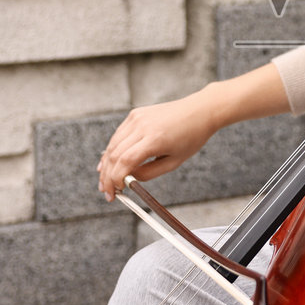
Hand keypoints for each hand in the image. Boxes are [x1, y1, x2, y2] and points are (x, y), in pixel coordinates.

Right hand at [97, 91, 220, 200]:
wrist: (199, 111)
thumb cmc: (191, 137)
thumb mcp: (174, 162)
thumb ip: (149, 173)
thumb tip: (128, 181)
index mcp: (155, 139)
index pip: (125, 161)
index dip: (116, 179)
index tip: (115, 193)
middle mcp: (142, 126)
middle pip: (115, 154)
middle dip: (107, 176)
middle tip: (107, 192)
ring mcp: (136, 118)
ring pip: (113, 144)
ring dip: (106, 165)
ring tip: (104, 181)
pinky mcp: (135, 114)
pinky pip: (118, 135)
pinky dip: (111, 150)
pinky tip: (108, 163)